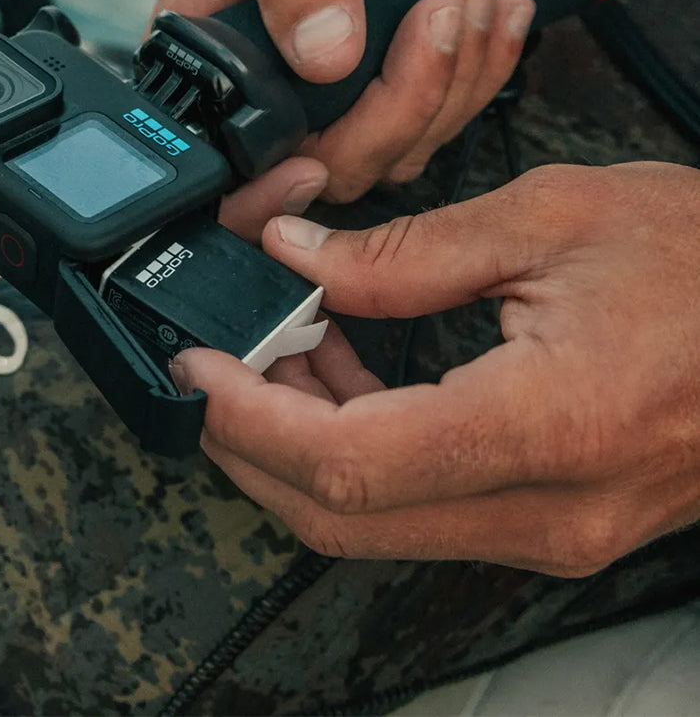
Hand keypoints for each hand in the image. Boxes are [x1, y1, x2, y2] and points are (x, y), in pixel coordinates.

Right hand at [154, 0, 535, 202]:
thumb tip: (323, 54)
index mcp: (210, 62)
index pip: (229, 161)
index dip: (268, 189)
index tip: (315, 165)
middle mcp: (265, 101)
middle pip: (331, 168)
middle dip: (402, 106)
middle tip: (444, 11)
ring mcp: (331, 111)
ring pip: (394, 157)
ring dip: (453, 84)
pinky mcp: (387, 102)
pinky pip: (438, 127)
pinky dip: (480, 76)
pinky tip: (500, 16)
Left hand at [171, 162, 699, 575]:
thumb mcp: (550, 218)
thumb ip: (404, 251)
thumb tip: (297, 252)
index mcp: (547, 423)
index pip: (347, 461)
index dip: (249, 418)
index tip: (197, 367)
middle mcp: (547, 508)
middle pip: (341, 514)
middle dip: (252, 442)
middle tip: (218, 361)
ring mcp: (551, 530)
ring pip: (373, 519)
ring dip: (299, 446)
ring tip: (275, 350)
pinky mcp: (549, 520)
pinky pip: (419, 504)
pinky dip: (356, 450)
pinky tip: (340, 374)